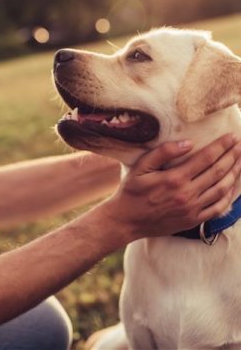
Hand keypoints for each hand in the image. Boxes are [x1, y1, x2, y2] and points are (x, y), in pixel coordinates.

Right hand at [108, 133, 240, 239]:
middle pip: (218, 172)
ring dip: (234, 174)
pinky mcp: (192, 220)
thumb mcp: (140, 167)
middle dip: (232, 157)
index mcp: (174, 178)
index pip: (206, 158)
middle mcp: (187, 194)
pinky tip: (232, 187)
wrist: (126, 221)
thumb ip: (163, 152)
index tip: (232, 136)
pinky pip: (217, 208)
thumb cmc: (131, 192)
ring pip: (221, 189)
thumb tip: (188, 143)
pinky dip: (228, 196)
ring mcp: (191, 209)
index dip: (221, 146)